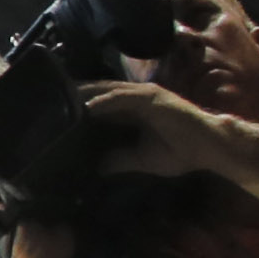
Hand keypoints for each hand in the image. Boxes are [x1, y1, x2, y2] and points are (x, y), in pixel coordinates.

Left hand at [58, 79, 231, 177]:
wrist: (212, 148)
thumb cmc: (182, 152)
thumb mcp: (142, 160)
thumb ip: (119, 160)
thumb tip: (97, 167)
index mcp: (131, 111)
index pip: (97, 104)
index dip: (75, 105)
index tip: (52, 112)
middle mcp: (136, 99)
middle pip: (97, 92)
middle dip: (73, 94)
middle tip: (46, 99)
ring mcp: (145, 96)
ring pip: (106, 90)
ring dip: (83, 93)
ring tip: (59, 98)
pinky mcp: (154, 99)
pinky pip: (124, 97)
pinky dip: (105, 100)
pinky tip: (87, 106)